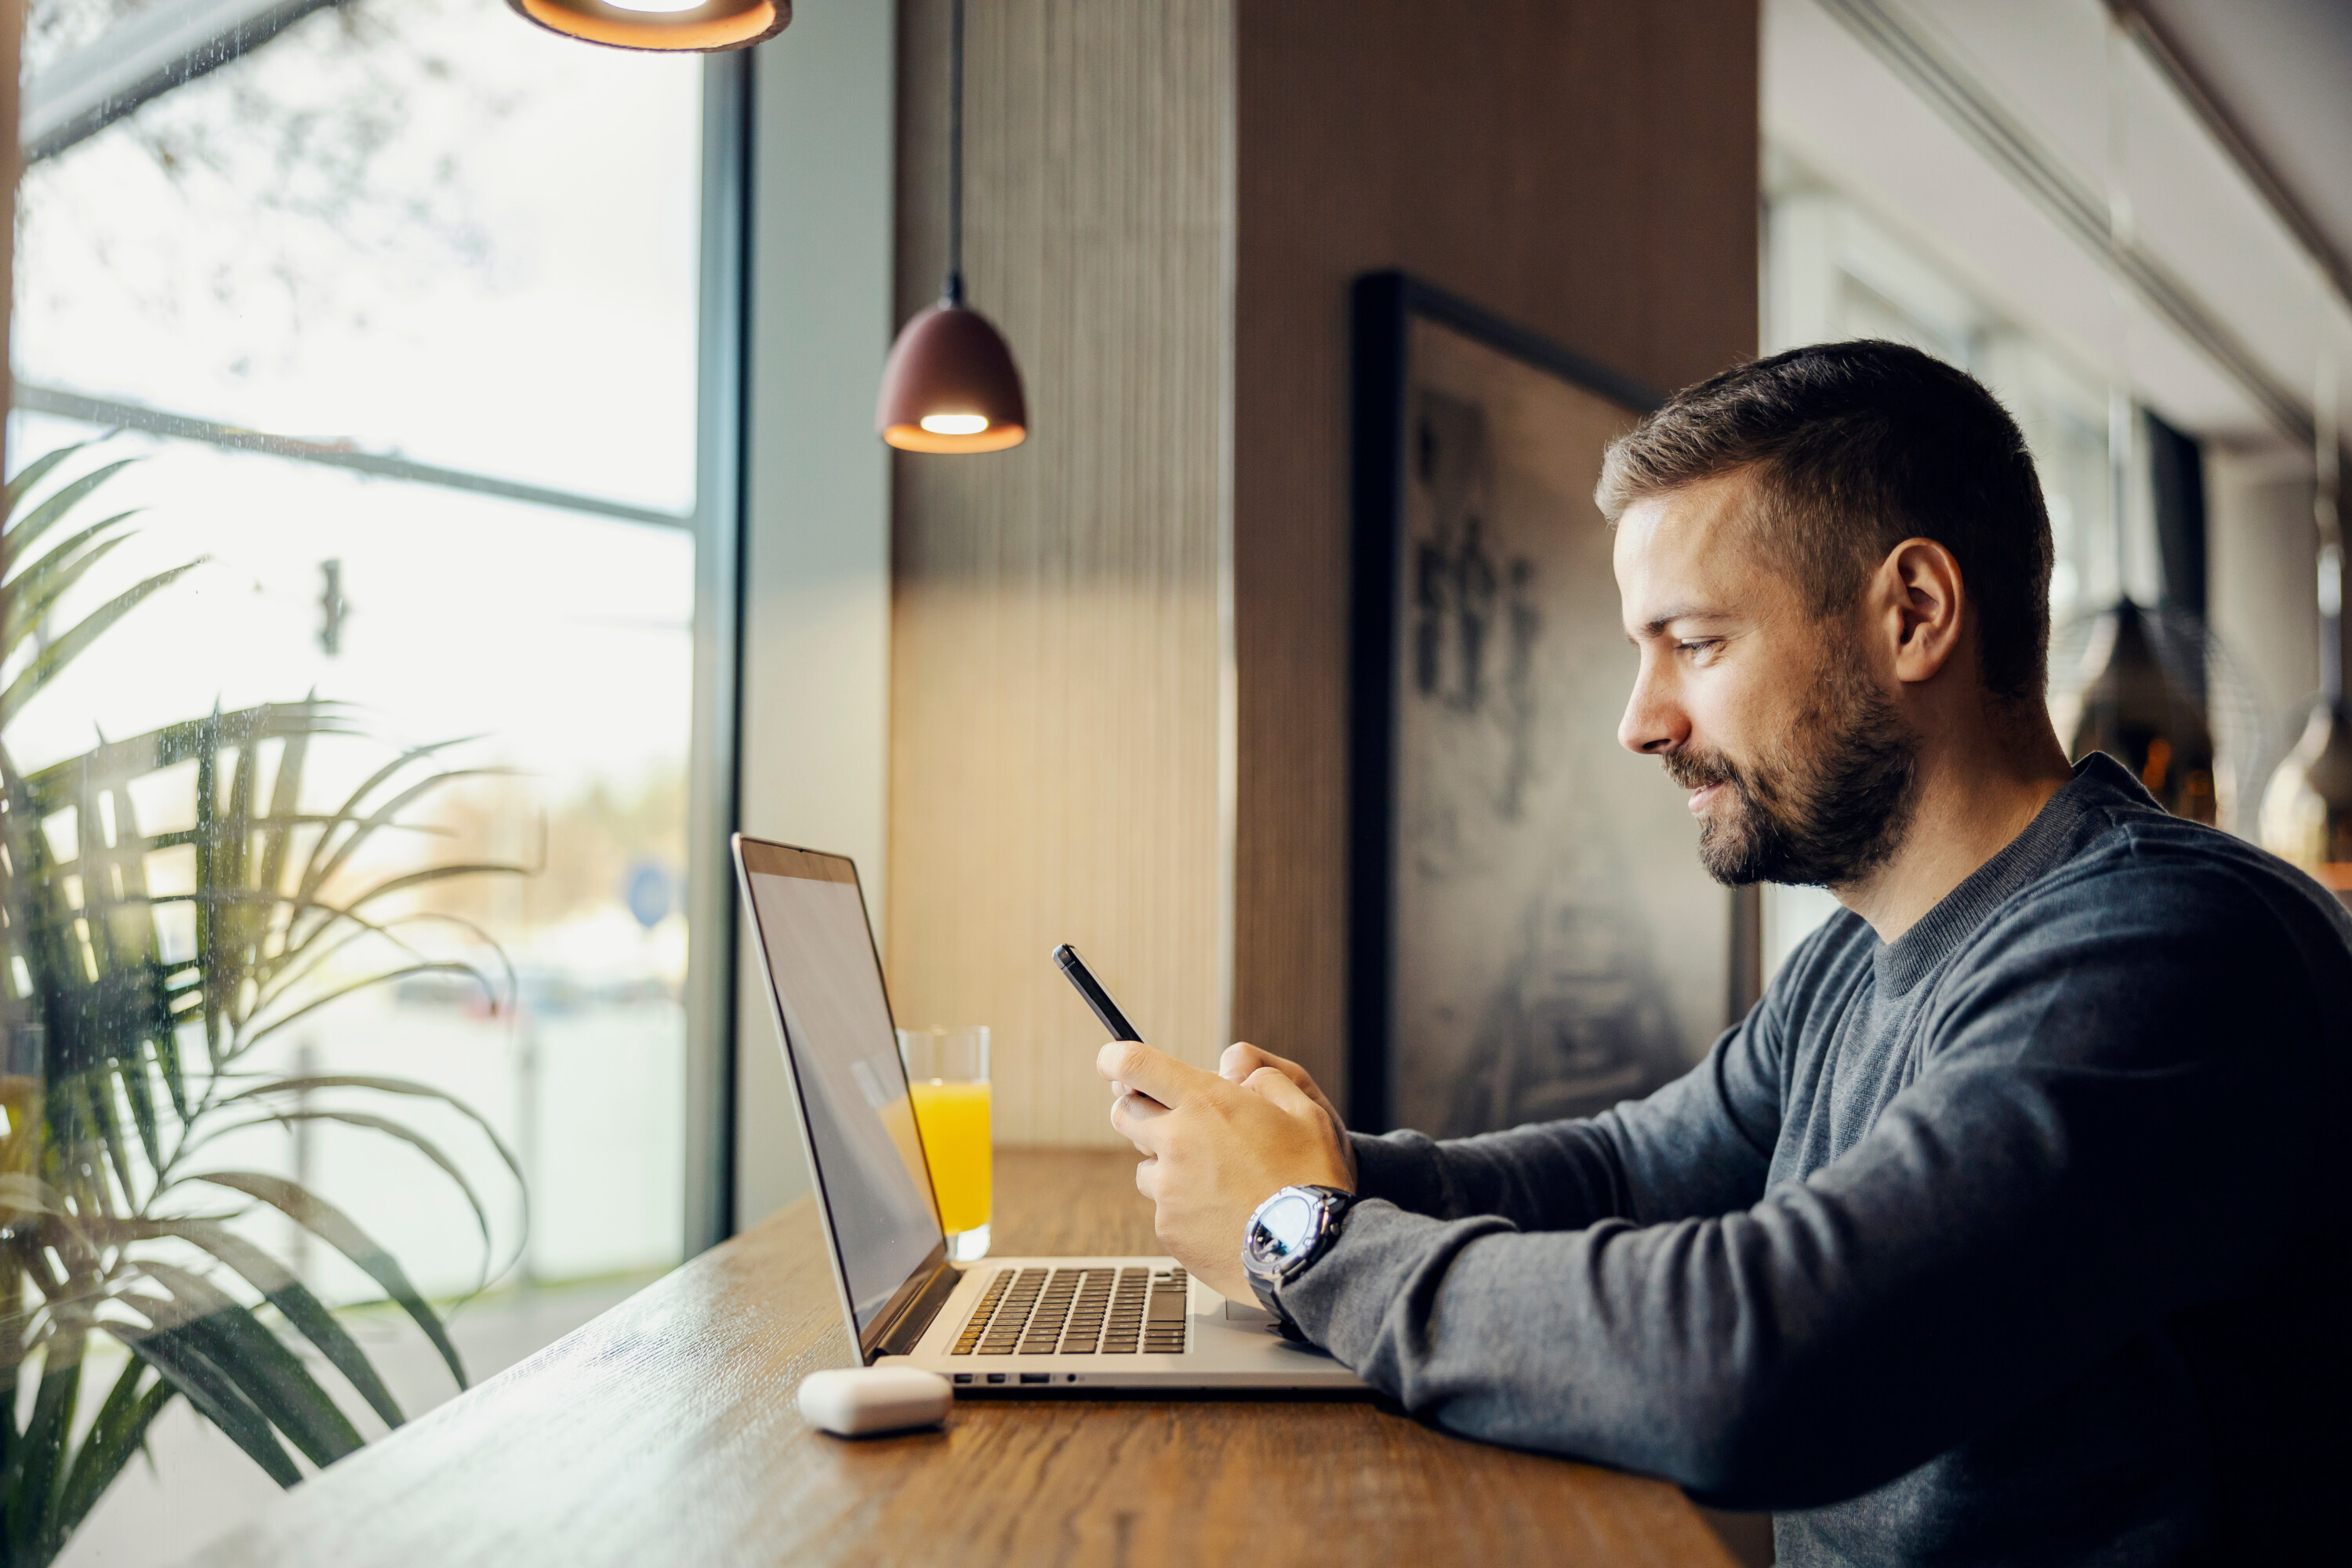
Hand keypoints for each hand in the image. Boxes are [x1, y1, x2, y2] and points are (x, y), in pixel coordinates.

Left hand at [1098, 1040, 1353, 1301]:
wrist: (1310, 1255)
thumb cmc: (1312, 1180)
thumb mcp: (1306, 1109)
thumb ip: (1264, 1077)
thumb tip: (1233, 1071)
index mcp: (1207, 1104)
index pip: (1135, 1065)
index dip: (1116, 1057)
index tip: (1112, 1060)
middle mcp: (1177, 1142)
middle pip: (1124, 1113)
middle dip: (1141, 1109)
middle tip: (1176, 1120)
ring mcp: (1168, 1189)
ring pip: (1145, 1165)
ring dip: (1166, 1163)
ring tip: (1215, 1179)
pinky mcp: (1168, 1228)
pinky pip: (1163, 1208)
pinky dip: (1183, 1206)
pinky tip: (1221, 1213)